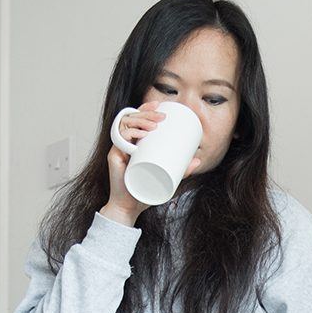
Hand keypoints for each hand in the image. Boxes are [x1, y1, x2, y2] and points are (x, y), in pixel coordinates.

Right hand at [99, 100, 201, 226]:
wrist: (130, 207)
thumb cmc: (145, 192)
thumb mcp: (167, 179)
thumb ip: (181, 170)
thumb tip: (198, 161)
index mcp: (134, 142)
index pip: (137, 118)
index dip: (146, 108)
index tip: (159, 105)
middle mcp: (124, 142)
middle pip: (132, 118)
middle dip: (147, 113)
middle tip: (162, 117)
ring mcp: (118, 147)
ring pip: (125, 125)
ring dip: (140, 121)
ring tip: (155, 125)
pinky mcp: (113, 155)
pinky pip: (119, 139)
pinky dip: (130, 134)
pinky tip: (141, 135)